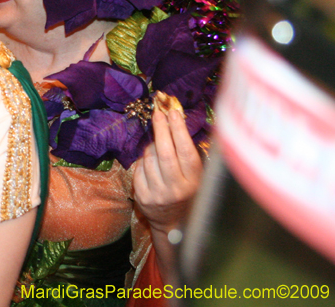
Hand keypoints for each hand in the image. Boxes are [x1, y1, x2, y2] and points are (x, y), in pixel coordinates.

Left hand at [133, 102, 201, 233]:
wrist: (172, 222)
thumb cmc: (186, 191)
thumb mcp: (195, 176)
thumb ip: (188, 153)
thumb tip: (176, 120)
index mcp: (194, 182)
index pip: (185, 151)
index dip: (179, 130)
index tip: (173, 112)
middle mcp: (177, 189)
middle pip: (165, 153)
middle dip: (161, 129)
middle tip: (157, 112)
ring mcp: (158, 194)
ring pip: (149, 158)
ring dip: (152, 147)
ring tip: (158, 147)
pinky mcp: (142, 197)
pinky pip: (139, 168)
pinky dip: (143, 161)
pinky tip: (150, 164)